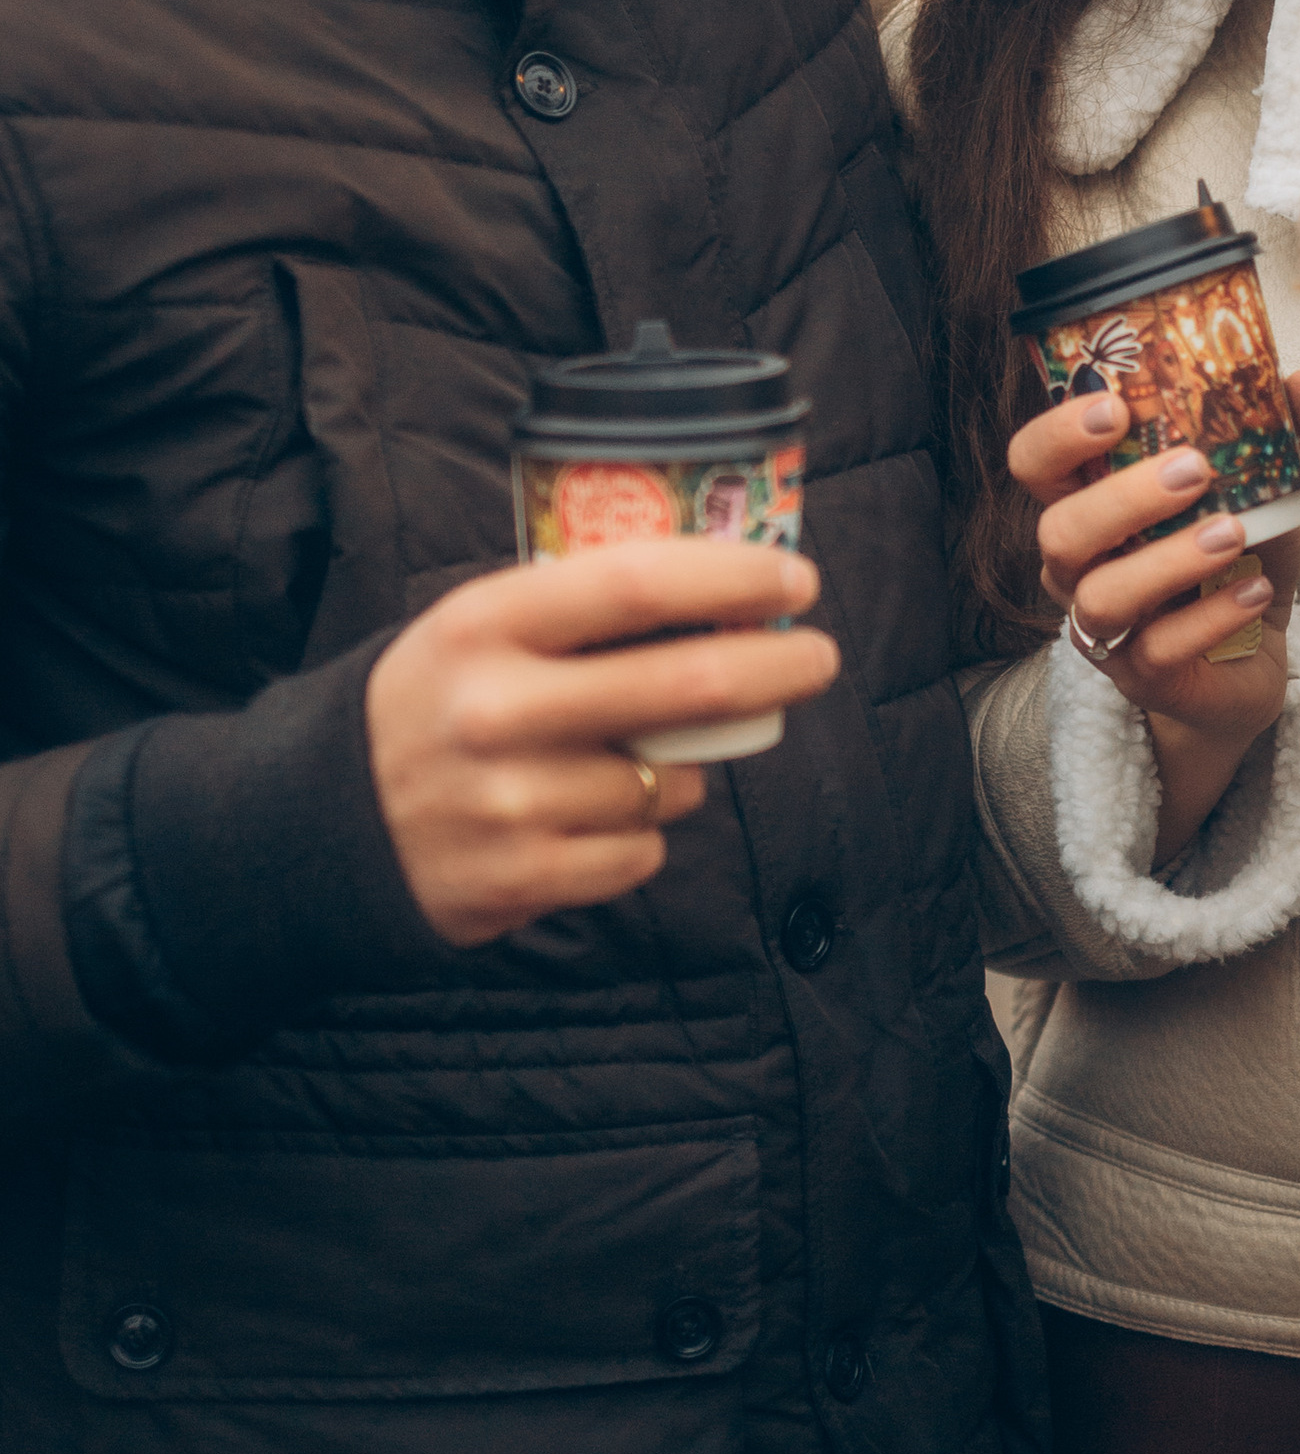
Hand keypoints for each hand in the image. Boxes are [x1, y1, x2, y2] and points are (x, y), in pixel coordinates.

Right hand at [367, 541, 836, 946]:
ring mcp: (510, 801)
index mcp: (484, 624)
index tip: (795, 576)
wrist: (329, 823)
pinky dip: (639, 835)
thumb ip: (580, 612)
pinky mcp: (522, 877)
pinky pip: (643, 852)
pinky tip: (587, 820)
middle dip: (777, 666)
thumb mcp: (478, 629)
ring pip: (670, 782)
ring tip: (622, 762)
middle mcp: (495, 709)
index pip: (636, 583)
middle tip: (816, 657)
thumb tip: (731, 591)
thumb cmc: (438, 704)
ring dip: (679, 772)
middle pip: (686, 684)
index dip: (732, 577)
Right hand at [1011, 366, 1299, 863]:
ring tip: (1233, 534)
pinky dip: (1210, 618)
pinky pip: (1157, 651)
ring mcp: (1104, 626)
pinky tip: (1255, 591)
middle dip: (1123, 498)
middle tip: (1195, 469)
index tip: (1116, 407)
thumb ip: (1280, 433)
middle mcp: (1079, 565)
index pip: (1034, 461)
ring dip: (1168, 560)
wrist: (1252, 655)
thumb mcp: (1258, 486)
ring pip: (1103, 597)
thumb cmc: (1233, 554)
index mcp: (1088, 501)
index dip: (1059, 434)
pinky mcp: (1141, 677)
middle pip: (1060, 530)